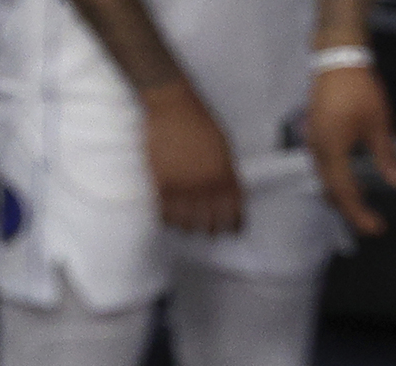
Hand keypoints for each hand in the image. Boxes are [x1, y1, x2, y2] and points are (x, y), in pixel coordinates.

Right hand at [140, 79, 243, 234]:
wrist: (172, 106)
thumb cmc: (199, 121)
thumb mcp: (224, 147)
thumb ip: (227, 173)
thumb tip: (230, 195)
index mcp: (225, 176)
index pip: (234, 213)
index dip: (234, 224)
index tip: (232, 229)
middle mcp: (206, 186)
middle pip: (211, 224)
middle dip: (211, 229)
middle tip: (208, 228)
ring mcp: (183, 186)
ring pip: (187, 223)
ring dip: (188, 226)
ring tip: (187, 223)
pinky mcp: (162, 184)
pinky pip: (166, 213)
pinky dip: (168, 218)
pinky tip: (169, 215)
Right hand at [306, 61, 395, 235]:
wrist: (337, 59)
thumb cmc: (359, 89)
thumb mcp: (379, 125)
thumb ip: (387, 157)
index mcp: (332, 152)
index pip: (345, 194)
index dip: (361, 215)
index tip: (378, 228)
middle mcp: (318, 153)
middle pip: (332, 193)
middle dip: (351, 211)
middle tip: (372, 223)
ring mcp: (313, 144)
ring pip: (326, 181)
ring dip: (344, 196)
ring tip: (365, 204)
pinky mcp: (315, 136)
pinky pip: (324, 168)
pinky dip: (338, 180)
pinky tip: (353, 179)